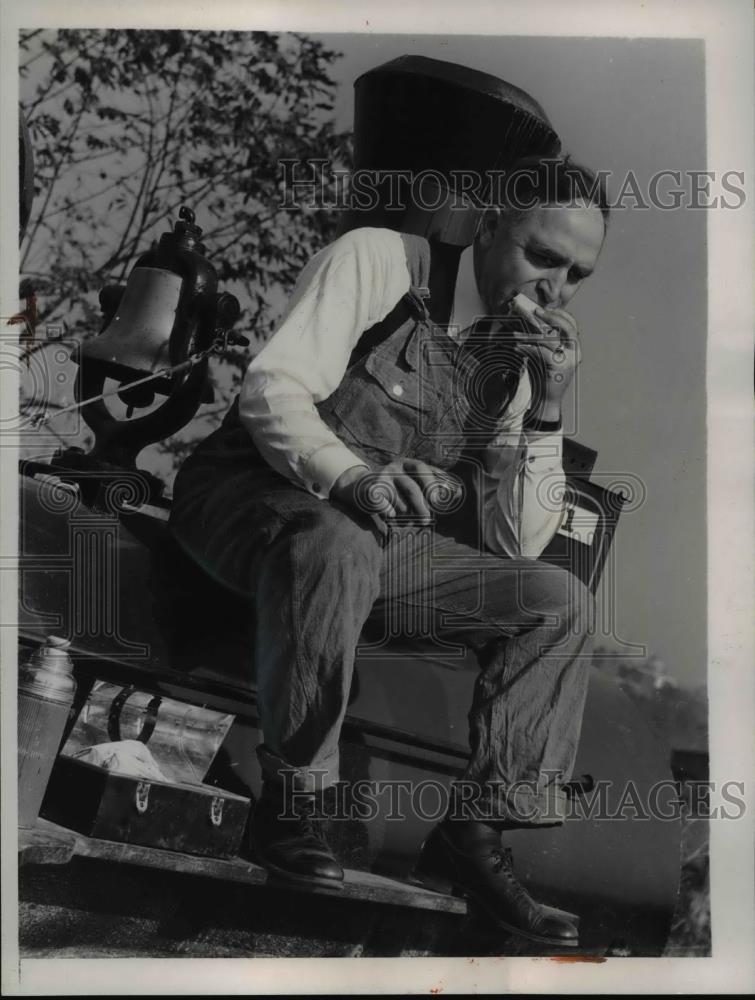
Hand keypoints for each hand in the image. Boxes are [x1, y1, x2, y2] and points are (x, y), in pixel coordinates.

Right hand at [330, 459, 462, 524]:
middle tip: (427, 520)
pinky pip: (385, 509)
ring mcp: (380, 477)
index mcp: (407, 463)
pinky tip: (389, 515)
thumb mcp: (412, 482)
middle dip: (421, 506)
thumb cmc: (395, 489)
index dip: (433, 483)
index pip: (423, 468)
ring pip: (399, 504)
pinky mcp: (370, 491)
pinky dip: (389, 515)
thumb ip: (432, 486)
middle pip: (411, 487)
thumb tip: (458, 492)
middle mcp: (394, 467)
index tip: (439, 500)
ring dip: (404, 514)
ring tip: (403, 516)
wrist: (361, 488)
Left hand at [523, 306, 580, 420]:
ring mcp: (569, 360)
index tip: (544, 309)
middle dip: (551, 316)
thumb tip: (533, 323)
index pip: (572, 325)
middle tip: (535, 311)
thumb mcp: (546, 355)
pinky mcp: (559, 368)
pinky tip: (517, 347)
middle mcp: (575, 353)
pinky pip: (541, 352)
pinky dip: (527, 348)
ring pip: (550, 340)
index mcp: (574, 348)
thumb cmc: (544, 377)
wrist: (546, 400)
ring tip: (516, 334)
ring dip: (529, 335)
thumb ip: (545, 342)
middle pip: (567, 328)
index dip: (559, 314)